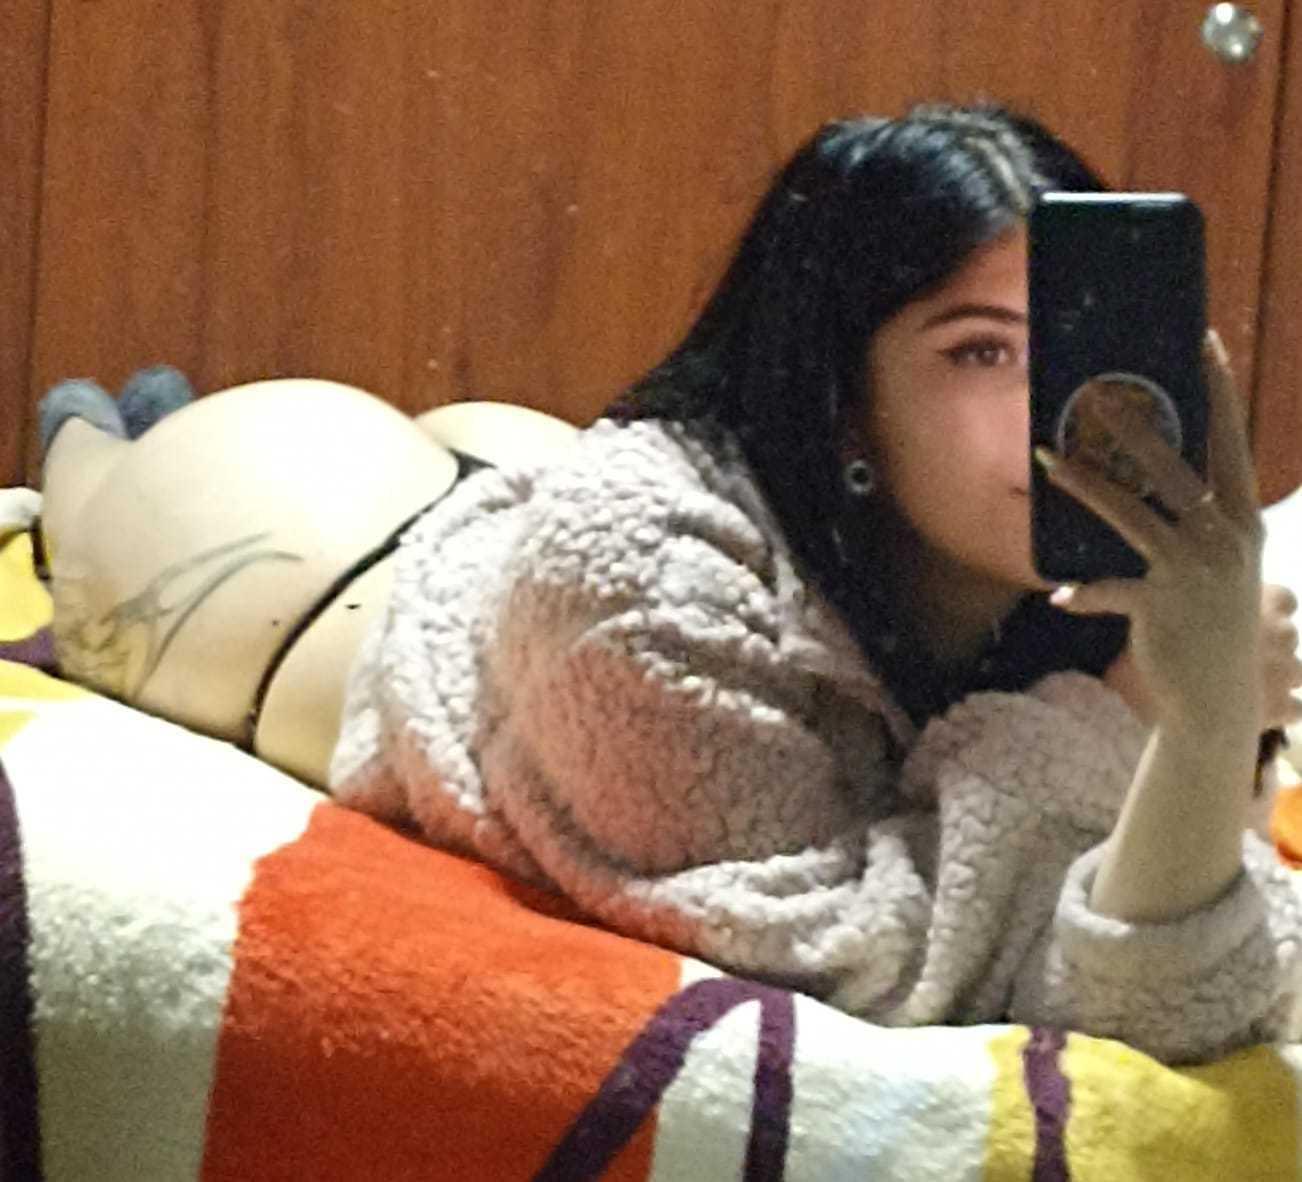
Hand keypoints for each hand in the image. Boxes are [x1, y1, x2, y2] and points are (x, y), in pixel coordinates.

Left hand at [1036, 330, 1264, 735]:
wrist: (1217, 700)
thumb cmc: (1212, 625)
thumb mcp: (1221, 567)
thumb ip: (1197, 523)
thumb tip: (1154, 480)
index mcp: (1244, 522)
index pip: (1232, 442)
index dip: (1218, 391)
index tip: (1203, 342)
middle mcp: (1225, 539)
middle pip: (1173, 467)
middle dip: (1132, 426)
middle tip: (1093, 391)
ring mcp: (1193, 572)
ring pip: (1130, 514)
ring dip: (1085, 485)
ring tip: (1047, 458)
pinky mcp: (1160, 606)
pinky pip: (1109, 588)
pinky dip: (1083, 592)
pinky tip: (1059, 594)